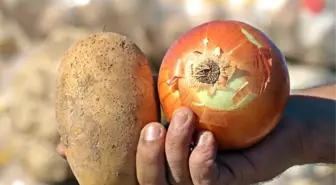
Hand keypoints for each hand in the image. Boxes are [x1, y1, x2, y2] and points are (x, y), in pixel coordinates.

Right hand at [136, 106, 308, 184]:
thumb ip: (176, 90)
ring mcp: (209, 181)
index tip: (138, 120)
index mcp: (175, 155)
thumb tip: (151, 71)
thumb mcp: (204, 94)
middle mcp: (187, 172)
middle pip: (154, 182)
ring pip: (179, 180)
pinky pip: (209, 180)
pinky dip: (202, 160)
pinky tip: (207, 137)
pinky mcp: (233, 182)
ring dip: (176, 148)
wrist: (282, 119)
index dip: (134, 150)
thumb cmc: (240, 104)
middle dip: (148, 157)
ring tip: (185, 115)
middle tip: (153, 127)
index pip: (145, 162)